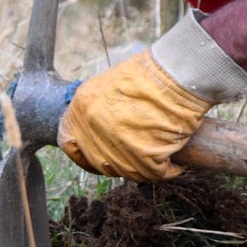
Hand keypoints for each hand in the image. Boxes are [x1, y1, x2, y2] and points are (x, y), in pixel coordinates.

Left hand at [58, 12, 246, 180]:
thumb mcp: (109, 86)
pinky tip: (175, 163)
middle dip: (117, 163)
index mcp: (81, 106)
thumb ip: (98, 110)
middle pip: (98, 162)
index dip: (82, 154)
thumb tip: (101, 131)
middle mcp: (93, 127)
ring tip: (160, 156)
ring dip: (143, 168)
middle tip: (136, 156)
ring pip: (126, 171)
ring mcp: (116, 144)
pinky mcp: (144, 156)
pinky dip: (166, 170)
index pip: (68, 143)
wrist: (178, 72)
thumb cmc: (151, 73)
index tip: (94, 158)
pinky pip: (153, 173)